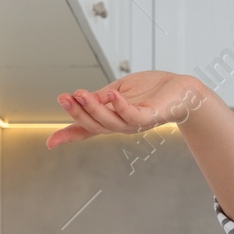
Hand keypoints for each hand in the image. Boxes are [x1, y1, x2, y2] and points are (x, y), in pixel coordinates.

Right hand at [47, 71, 211, 147]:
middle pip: (94, 125)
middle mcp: (122, 126)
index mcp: (112, 119)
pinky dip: (120, 106)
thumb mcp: (118, 90)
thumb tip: (77, 98)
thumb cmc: (152, 89)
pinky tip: (111, 95)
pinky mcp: (150, 116)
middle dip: (77, 112)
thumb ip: (100, 97)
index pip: (87, 129)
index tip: (50, 144)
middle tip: (63, 98)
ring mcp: (136, 123)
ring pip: (109, 122)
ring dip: (93, 108)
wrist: (183, 89)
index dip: (69, 136)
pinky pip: (132, 115)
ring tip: (80, 93)